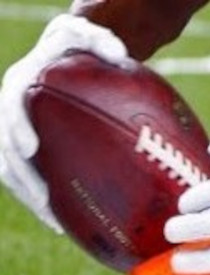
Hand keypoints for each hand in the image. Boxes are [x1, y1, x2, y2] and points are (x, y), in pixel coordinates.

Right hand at [0, 14, 128, 231]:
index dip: (15, 128)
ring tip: (56, 223)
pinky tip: (65, 223)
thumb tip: (119, 54)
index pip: (9, 109)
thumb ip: (99, 39)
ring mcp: (13, 134)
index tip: (29, 148)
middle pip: (5, 151)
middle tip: (44, 200)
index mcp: (20, 86)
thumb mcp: (85, 36)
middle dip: (23, 177)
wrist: (62, 58)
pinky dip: (41, 201)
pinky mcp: (23, 152)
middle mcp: (9, 112)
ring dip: (31, 198)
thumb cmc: (77, 47)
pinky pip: (25, 180)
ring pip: (10, 172)